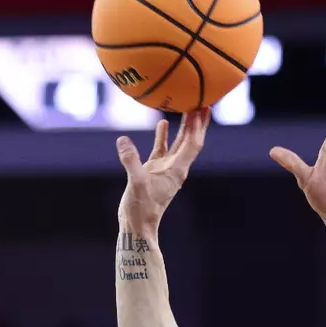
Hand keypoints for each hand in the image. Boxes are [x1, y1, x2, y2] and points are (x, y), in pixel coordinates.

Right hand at [116, 109, 208, 232]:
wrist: (137, 226)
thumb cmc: (140, 209)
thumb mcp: (135, 183)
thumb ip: (130, 161)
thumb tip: (122, 140)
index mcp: (177, 170)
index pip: (192, 143)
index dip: (198, 125)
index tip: (202, 107)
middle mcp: (175, 168)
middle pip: (191, 140)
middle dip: (197, 122)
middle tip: (203, 100)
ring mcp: (165, 169)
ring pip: (179, 143)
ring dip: (185, 126)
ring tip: (189, 107)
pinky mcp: (154, 171)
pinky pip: (162, 149)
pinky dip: (164, 136)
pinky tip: (163, 122)